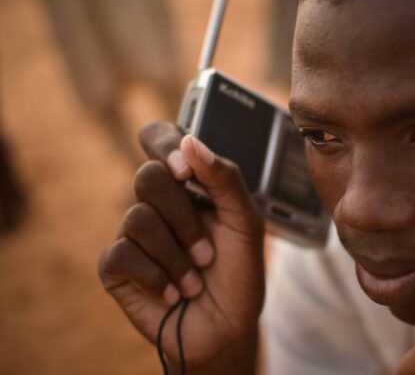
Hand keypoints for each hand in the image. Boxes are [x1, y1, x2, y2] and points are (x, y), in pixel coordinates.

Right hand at [98, 121, 264, 373]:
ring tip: (196, 280)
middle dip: (185, 220)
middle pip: (148, 178)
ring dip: (176, 256)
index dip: (164, 144)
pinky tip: (173, 294)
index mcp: (188, 185)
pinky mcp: (117, 266)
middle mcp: (158, 203)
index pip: (159, 139)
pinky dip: (156, 277)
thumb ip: (225, 178)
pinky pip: (121, 253)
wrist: (226, 327)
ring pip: (137, 218)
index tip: (185, 172)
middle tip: (208, 253)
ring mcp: (134, 233)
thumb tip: (190, 142)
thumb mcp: (246, 223)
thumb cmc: (238, 272)